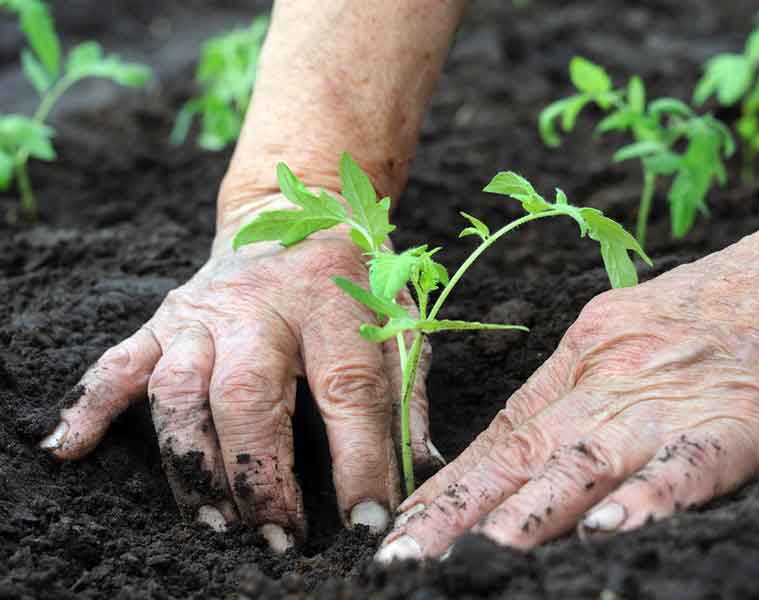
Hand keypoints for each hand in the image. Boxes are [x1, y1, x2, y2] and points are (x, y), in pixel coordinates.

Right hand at [39, 194, 442, 551]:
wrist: (297, 208)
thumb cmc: (357, 276)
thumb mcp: (400, 318)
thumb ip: (409, 392)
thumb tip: (419, 470)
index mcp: (333, 303)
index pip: (348, 390)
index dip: (359, 461)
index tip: (366, 521)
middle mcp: (262, 306)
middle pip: (249, 395)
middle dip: (260, 476)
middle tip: (278, 537)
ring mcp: (205, 312)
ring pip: (179, 390)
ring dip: (190, 463)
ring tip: (213, 523)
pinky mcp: (165, 318)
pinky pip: (120, 362)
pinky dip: (91, 406)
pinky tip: (70, 449)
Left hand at [376, 199, 758, 560]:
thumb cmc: (731, 301)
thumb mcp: (634, 327)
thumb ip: (584, 383)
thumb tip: (529, 439)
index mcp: (586, 354)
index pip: (503, 432)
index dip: (450, 483)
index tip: (405, 523)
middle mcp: (614, 377)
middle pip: (523, 453)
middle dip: (458, 512)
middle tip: (402, 557)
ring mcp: (674, 399)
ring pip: (585, 461)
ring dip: (528, 512)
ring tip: (476, 556)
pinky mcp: (743, 420)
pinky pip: (686, 464)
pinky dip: (646, 497)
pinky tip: (609, 530)